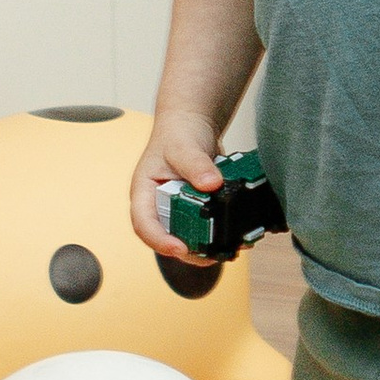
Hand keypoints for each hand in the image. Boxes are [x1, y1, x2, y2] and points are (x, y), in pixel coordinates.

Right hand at [131, 113, 222, 254]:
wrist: (193, 125)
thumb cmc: (178, 133)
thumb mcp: (184, 146)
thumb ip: (196, 164)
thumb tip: (211, 184)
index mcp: (144, 194)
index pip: (144, 225)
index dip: (160, 240)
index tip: (180, 247)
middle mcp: (159, 206)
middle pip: (168, 237)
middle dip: (189, 250)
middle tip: (210, 254)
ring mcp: (178, 210)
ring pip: (188, 237)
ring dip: (206, 246)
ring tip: (227, 248)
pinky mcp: (197, 209)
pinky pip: (205, 227)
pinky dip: (219, 233)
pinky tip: (235, 236)